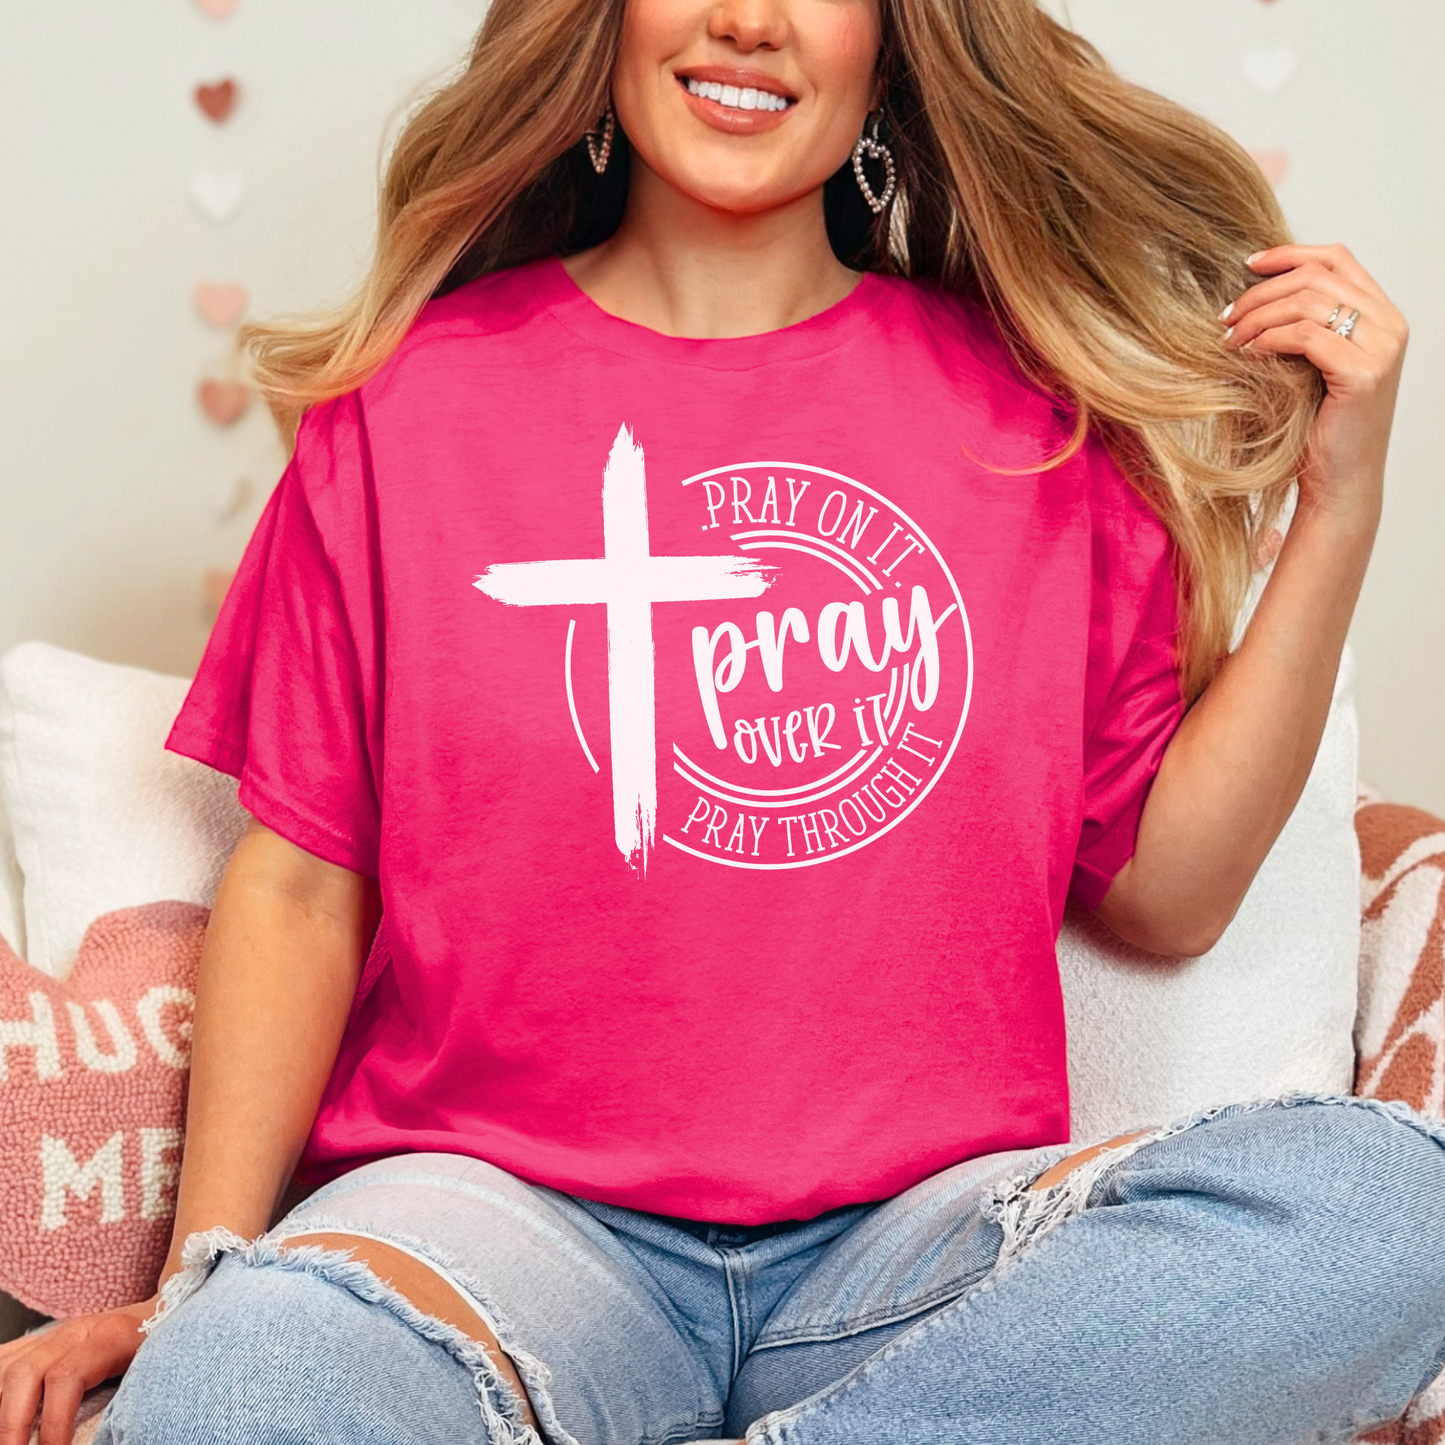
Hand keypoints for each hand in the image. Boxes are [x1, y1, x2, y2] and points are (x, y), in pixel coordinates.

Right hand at [0, 1297, 155, 1444]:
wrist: (165, 1309)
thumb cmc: (162, 1345)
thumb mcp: (153, 1370)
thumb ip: (126, 1402)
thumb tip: (106, 1436)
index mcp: (110, 1336)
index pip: (66, 1378)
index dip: (54, 1424)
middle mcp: (76, 1330)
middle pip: (24, 1372)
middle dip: (11, 1424)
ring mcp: (56, 1332)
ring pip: (8, 1365)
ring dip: (0, 1408)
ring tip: (9, 1439)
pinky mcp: (43, 1339)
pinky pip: (6, 1358)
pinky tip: (1, 1408)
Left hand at [1219, 243, 1407, 530]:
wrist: (1338, 484)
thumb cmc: (1319, 430)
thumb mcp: (1311, 366)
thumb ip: (1302, 326)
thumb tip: (1252, 294)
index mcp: (1382, 315)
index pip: (1337, 259)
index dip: (1289, 254)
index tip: (1246, 265)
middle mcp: (1390, 325)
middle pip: (1316, 277)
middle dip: (1260, 292)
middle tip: (1224, 317)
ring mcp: (1382, 349)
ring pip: (1308, 302)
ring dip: (1257, 317)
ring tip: (1228, 340)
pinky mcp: (1362, 374)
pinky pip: (1306, 336)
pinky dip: (1269, 339)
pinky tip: (1246, 355)